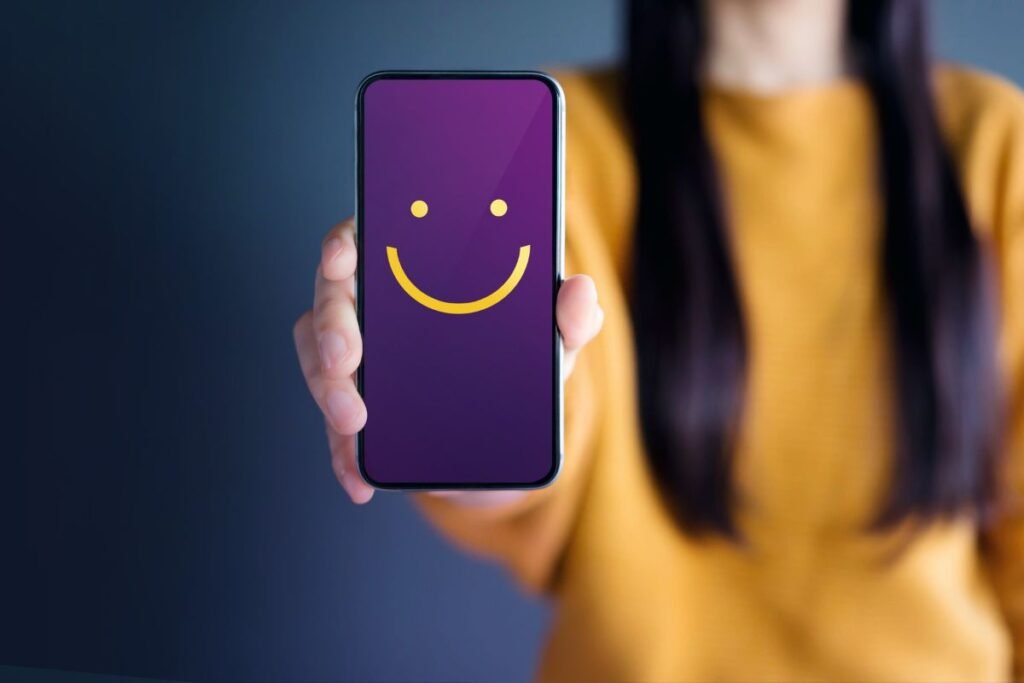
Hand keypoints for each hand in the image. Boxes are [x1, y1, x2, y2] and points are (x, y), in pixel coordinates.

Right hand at [294, 217, 603, 504]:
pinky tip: (359, 478)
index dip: (347, 241)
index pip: (368, 238)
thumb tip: (582, 292)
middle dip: (332, 327)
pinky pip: (336, 428)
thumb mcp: (548, 346)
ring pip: (319, 360)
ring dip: (329, 391)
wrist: (505, 439)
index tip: (346, 256)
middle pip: (332, 298)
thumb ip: (568, 319)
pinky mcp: (356, 409)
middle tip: (350, 360)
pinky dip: (345, 455)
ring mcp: (359, 358)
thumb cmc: (518, 366)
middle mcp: (375, 307)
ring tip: (355, 425)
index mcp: (415, 270)